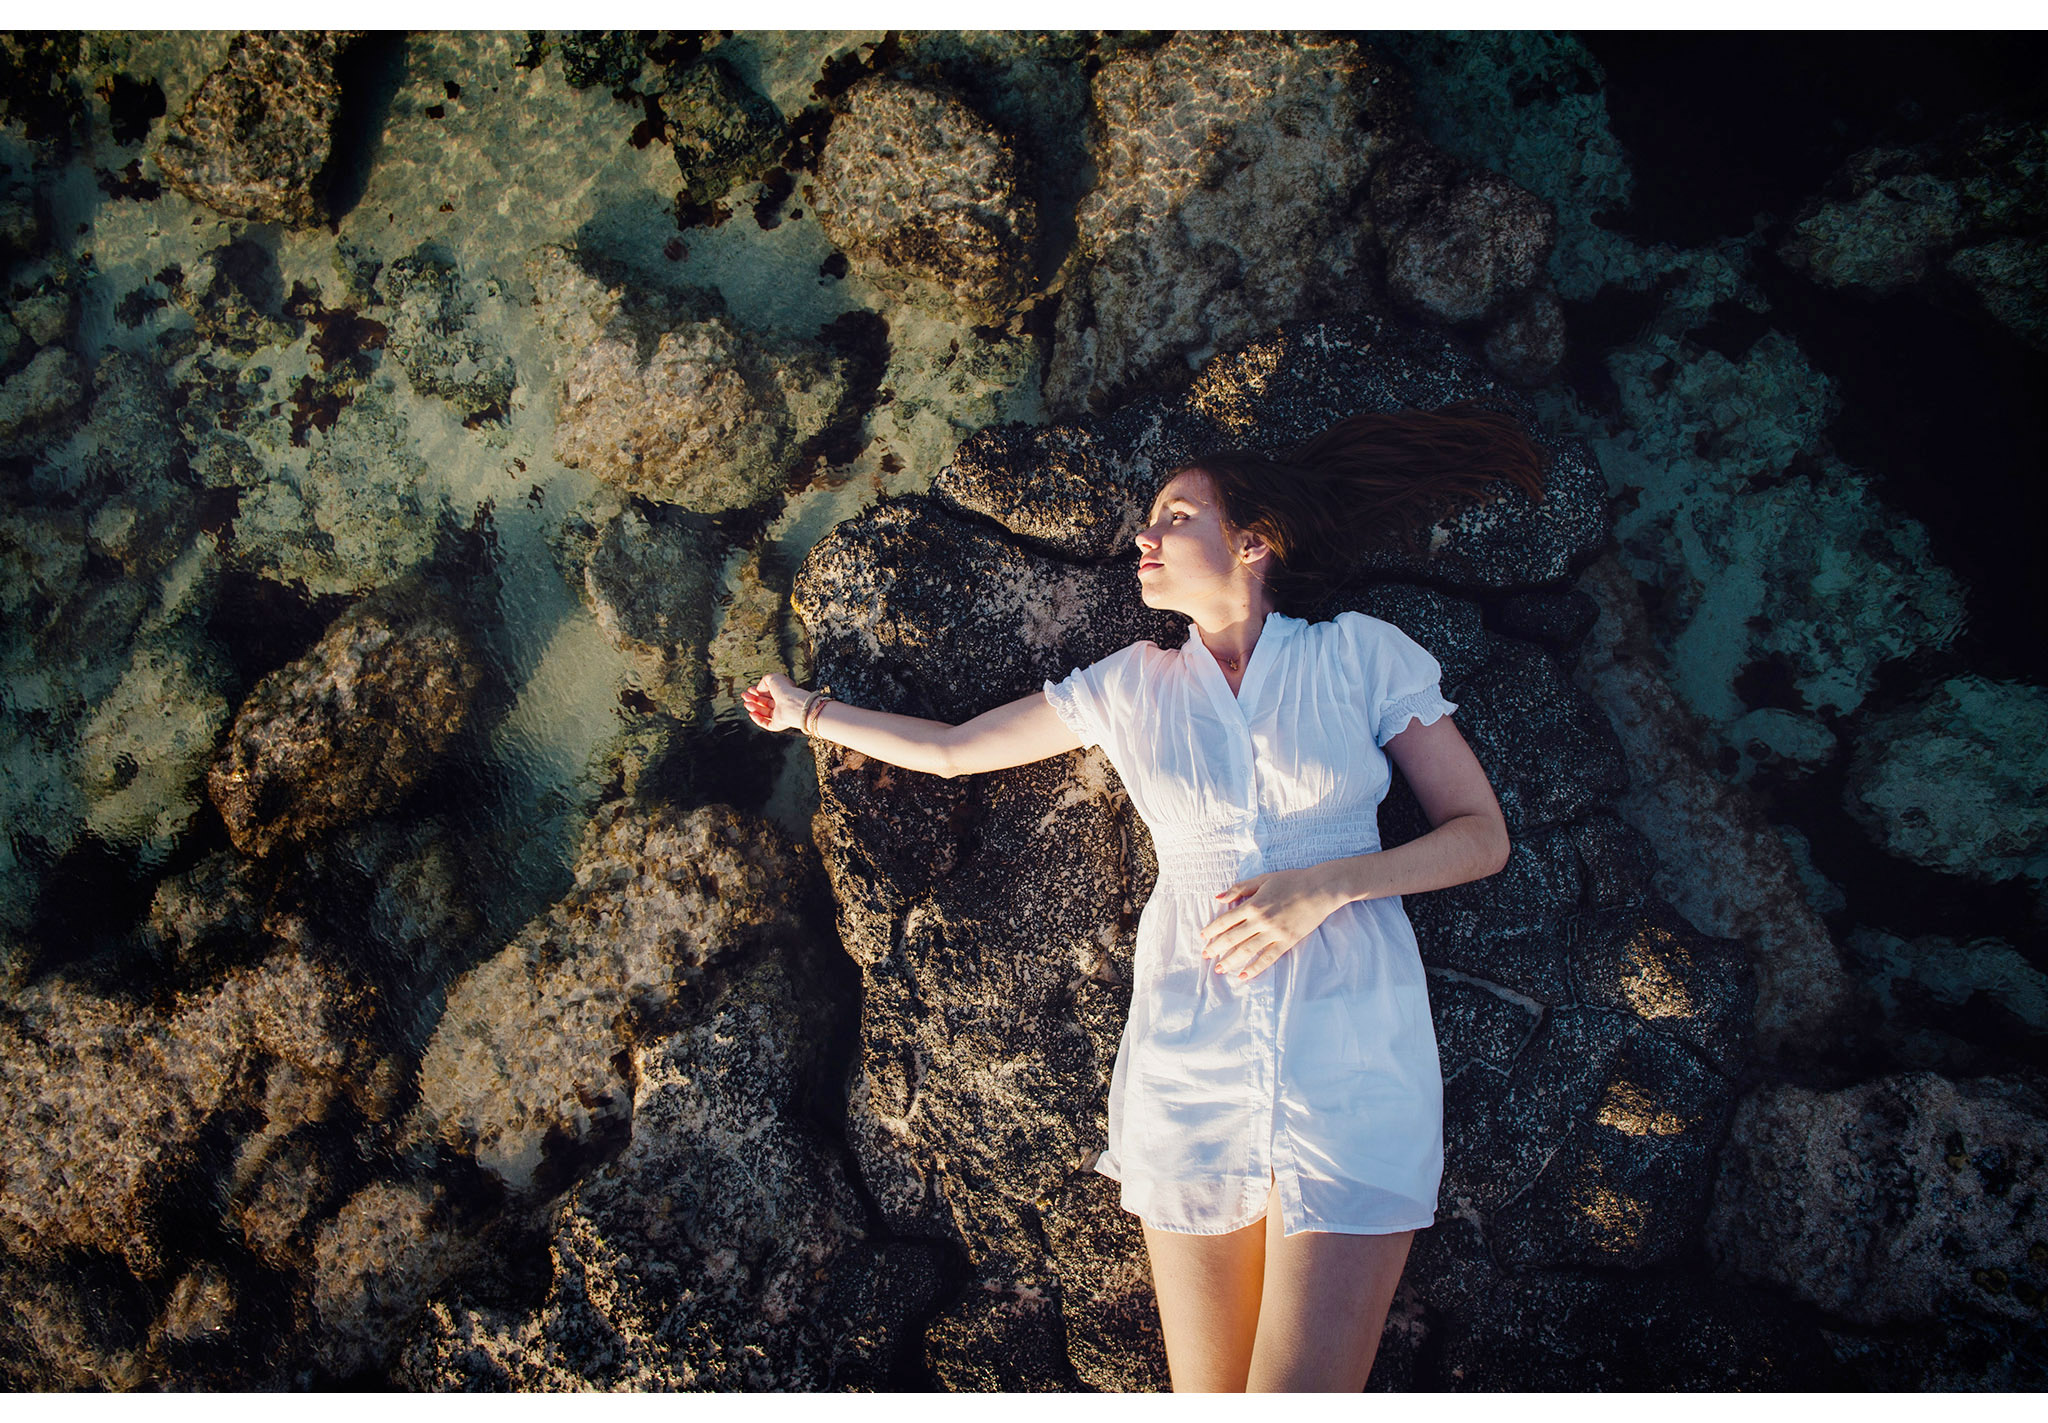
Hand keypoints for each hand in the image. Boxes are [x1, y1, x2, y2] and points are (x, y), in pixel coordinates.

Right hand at [741, 673, 809, 733]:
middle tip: (744, 696)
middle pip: (765, 702)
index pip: (769, 693)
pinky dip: (758, 719)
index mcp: (784, 693)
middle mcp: (783, 704)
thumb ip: (765, 681)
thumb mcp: (774, 678)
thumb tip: (759, 689)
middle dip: (754, 699)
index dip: (758, 691)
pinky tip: (751, 714)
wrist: (791, 704)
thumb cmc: (785, 690)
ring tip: (746, 704)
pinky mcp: (778, 724)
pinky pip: (766, 723)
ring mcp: (781, 715)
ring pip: (765, 713)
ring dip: (754, 708)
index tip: (749, 689)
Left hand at [1200, 867, 1345, 980]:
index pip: (1226, 920)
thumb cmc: (1291, 881)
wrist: (1320, 889)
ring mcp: (1274, 933)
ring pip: (1247, 950)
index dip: (1212, 929)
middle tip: (1205, 956)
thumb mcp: (1263, 879)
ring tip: (1220, 969)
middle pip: (1233, 937)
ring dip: (1231, 961)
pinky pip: (1268, 958)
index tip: (1203, 937)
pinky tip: (1244, 975)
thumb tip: (1219, 897)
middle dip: (1217, 948)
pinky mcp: (1287, 942)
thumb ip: (1240, 888)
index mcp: (1253, 904)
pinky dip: (1255, 968)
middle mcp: (1261, 921)